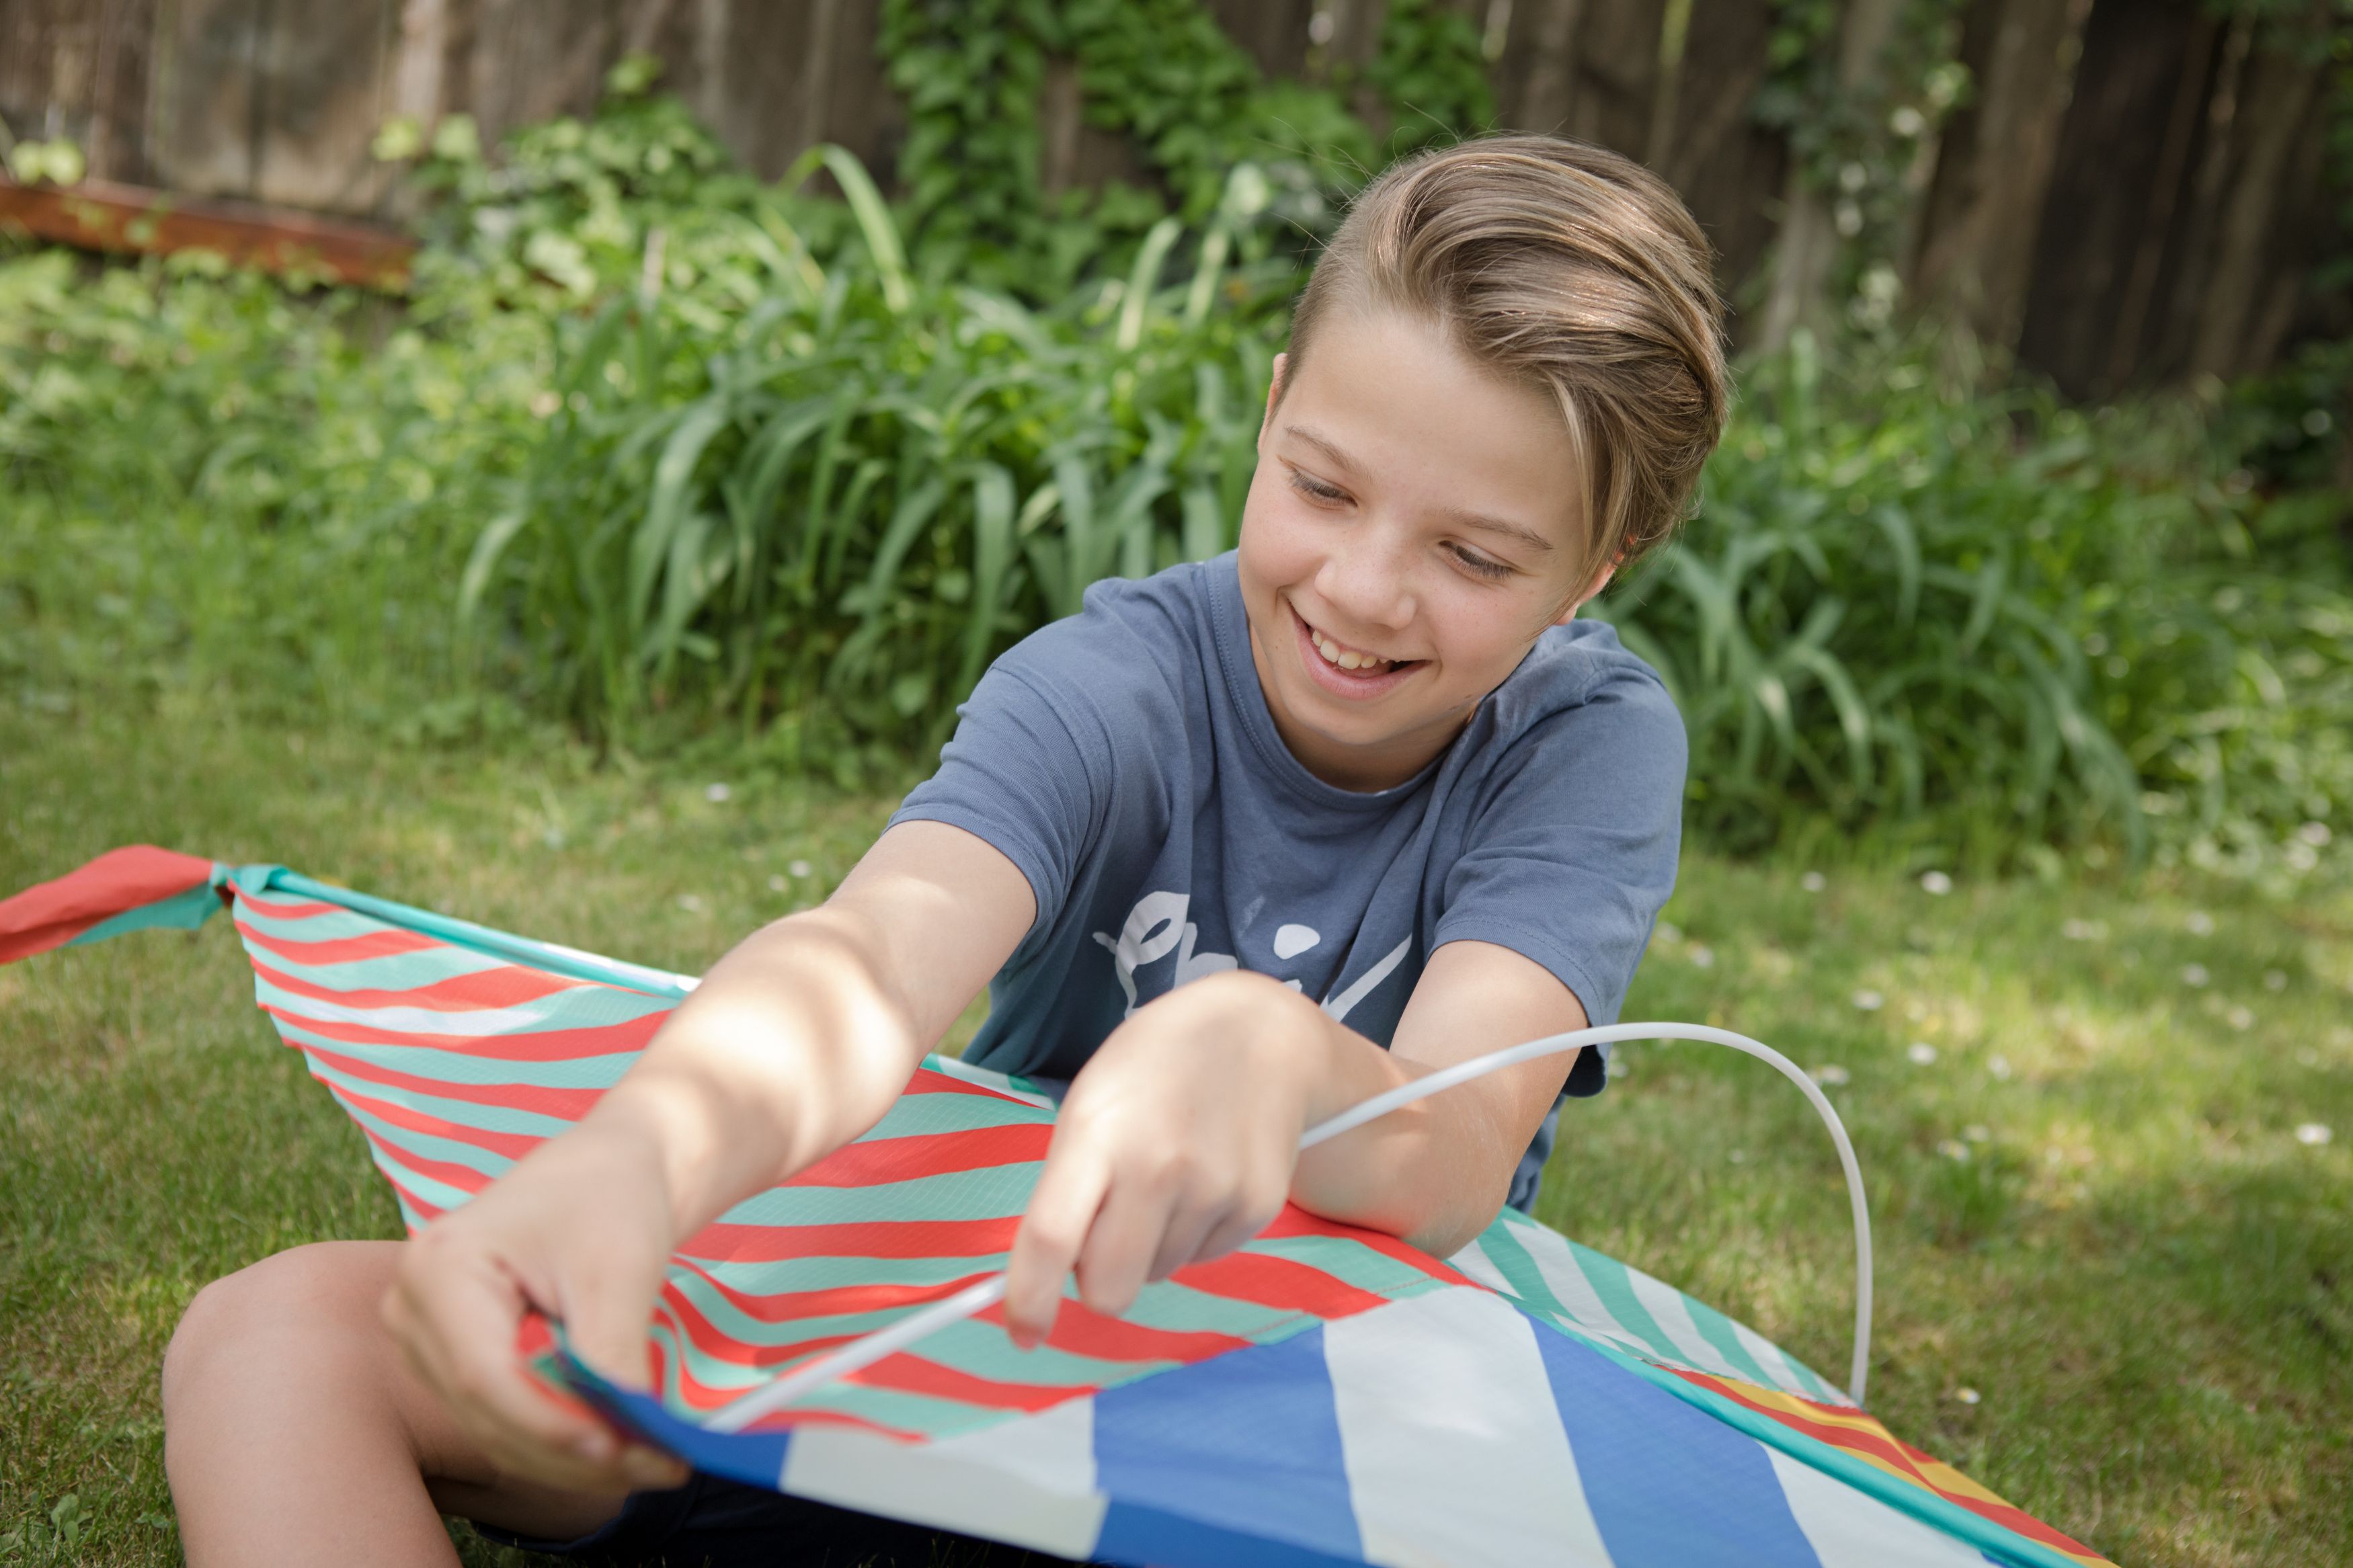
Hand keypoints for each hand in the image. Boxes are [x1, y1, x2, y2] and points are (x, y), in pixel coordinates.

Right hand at [381, 1118, 690, 1494]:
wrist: (604, 1169)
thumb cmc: (610, 1197)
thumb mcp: (618, 1270)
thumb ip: (611, 1355)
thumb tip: (626, 1444)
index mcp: (439, 1266)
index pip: (485, 1374)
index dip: (549, 1426)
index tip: (618, 1451)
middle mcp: (411, 1307)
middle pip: (488, 1411)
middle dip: (574, 1452)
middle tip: (661, 1468)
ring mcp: (424, 1339)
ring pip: (495, 1427)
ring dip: (572, 1458)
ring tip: (656, 1462)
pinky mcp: (452, 1361)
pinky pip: (503, 1418)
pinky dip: (561, 1440)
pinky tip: (622, 1447)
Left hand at [1002, 970, 1326, 1342]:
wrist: (1259, 1031)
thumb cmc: (1153, 1068)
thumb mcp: (1092, 1102)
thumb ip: (1069, 1184)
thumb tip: (1055, 1274)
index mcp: (1099, 1134)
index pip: (1051, 1238)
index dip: (1029, 1300)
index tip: (1024, 1334)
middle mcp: (1160, 1167)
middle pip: (1109, 1289)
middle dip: (1096, 1280)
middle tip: (1104, 1232)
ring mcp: (1216, 1189)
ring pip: (1156, 1274)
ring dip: (1149, 1246)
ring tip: (1167, 1177)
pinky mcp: (1259, 1206)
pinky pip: (1202, 1258)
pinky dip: (1192, 1233)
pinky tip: (1204, 1176)